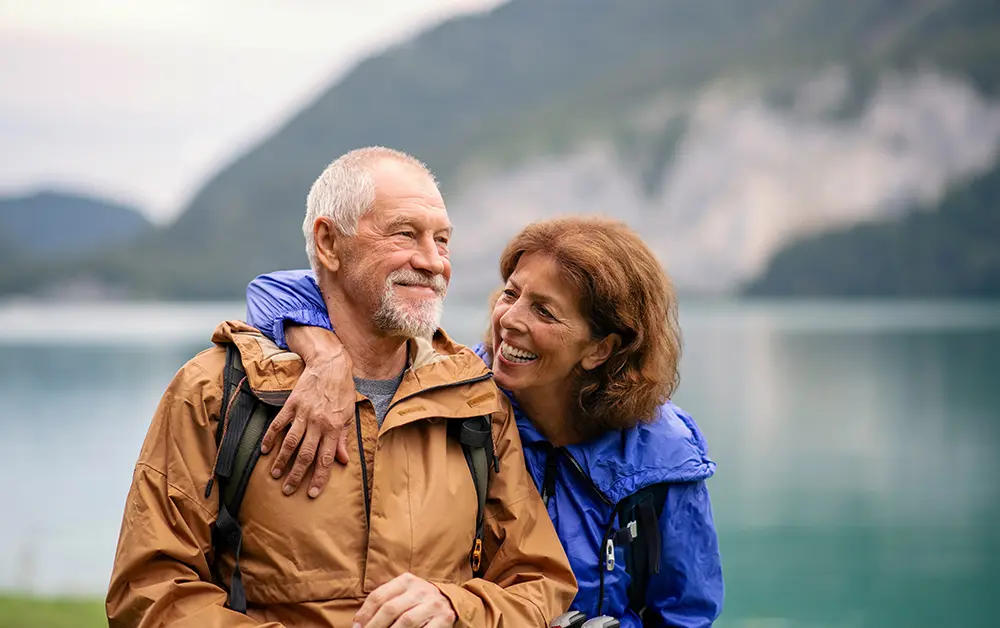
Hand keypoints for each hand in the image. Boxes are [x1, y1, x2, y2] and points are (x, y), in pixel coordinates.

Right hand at [260, 326, 353, 497]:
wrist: (331, 364)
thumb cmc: (343, 391)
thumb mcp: (349, 415)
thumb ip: (344, 439)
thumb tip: (343, 461)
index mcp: (335, 428)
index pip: (326, 459)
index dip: (319, 478)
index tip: (311, 493)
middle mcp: (318, 423)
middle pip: (305, 455)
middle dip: (296, 475)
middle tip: (287, 490)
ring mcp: (303, 414)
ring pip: (290, 443)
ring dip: (281, 461)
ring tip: (274, 474)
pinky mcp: (292, 404)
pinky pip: (279, 424)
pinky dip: (270, 437)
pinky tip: (264, 449)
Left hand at [353, 573, 456, 627]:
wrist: (451, 602)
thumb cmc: (419, 601)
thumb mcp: (403, 594)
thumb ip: (384, 602)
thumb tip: (359, 623)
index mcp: (406, 580)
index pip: (379, 596)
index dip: (365, 614)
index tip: (357, 627)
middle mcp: (420, 590)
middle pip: (390, 609)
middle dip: (374, 626)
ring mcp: (433, 604)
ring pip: (405, 621)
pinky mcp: (443, 619)